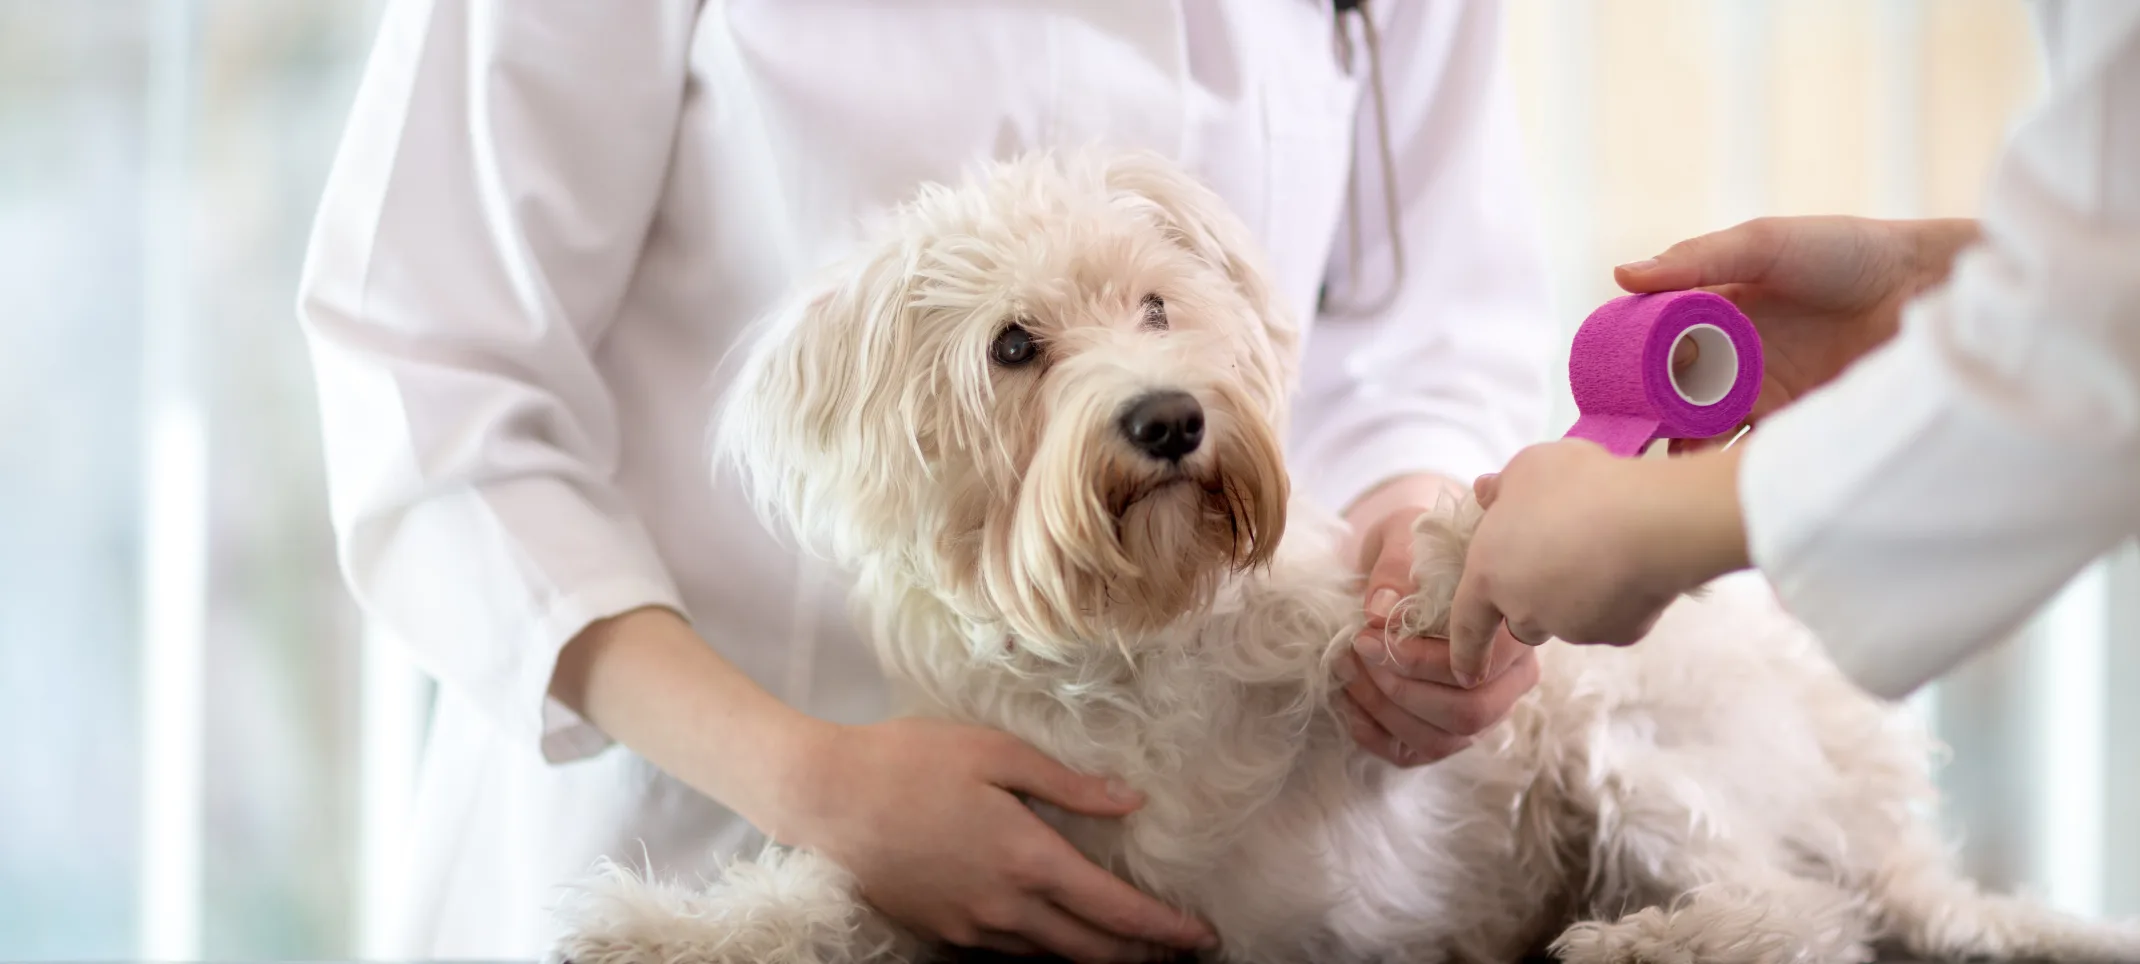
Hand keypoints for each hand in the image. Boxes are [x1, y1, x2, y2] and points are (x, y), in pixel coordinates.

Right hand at [775, 718, 1215, 962]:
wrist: (823, 797)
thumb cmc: (907, 760)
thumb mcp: (994, 751)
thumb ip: (1067, 783)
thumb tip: (1130, 801)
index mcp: (1028, 857)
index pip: (1114, 909)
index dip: (1163, 929)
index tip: (1200, 935)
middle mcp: (1005, 906)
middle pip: (1089, 950)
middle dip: (1139, 956)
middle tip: (1175, 953)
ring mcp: (969, 927)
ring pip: (1047, 959)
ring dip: (1092, 958)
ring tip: (1126, 952)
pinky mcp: (939, 932)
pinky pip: (1004, 955)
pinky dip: (1039, 954)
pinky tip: (1051, 943)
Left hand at [1341, 477, 1541, 765]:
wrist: (1402, 570)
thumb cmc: (1415, 552)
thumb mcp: (1406, 538)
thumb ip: (1398, 566)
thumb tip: (1381, 610)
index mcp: (1514, 632)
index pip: (1485, 664)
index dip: (1424, 658)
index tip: (1371, 632)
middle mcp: (1508, 681)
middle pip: (1469, 714)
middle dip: (1401, 687)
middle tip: (1357, 650)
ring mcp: (1480, 714)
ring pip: (1440, 740)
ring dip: (1381, 709)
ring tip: (1343, 667)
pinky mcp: (1443, 734)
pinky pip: (1411, 753)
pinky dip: (1371, 733)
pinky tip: (1343, 699)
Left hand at [1444, 442, 1750, 679]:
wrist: (1650, 520)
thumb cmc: (1577, 486)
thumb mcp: (1527, 468)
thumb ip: (1502, 487)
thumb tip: (1487, 492)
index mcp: (1490, 574)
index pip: (1467, 624)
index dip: (1464, 650)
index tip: (1463, 676)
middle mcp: (1526, 611)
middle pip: (1520, 621)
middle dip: (1532, 603)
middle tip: (1557, 561)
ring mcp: (1574, 628)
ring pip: (1567, 622)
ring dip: (1574, 599)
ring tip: (1601, 553)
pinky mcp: (1618, 634)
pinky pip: (1612, 621)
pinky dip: (1618, 601)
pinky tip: (1632, 566)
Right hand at [1618, 216, 1978, 448]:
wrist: (1927, 287)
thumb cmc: (1847, 252)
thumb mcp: (1764, 243)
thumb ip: (1696, 260)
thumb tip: (1620, 275)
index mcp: (1715, 319)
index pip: (1655, 354)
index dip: (1627, 376)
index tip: (1603, 399)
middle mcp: (1734, 363)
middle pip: (1673, 404)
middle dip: (1646, 428)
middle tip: (1622, 449)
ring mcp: (1765, 400)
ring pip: (1706, 437)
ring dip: (1681, 456)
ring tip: (1657, 474)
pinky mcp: (1798, 428)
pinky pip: (1752, 456)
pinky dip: (1728, 472)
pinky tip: (1707, 483)